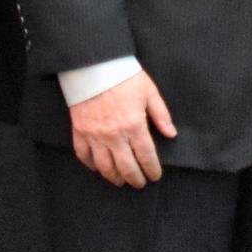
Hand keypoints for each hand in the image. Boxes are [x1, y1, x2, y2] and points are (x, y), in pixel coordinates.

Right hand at [68, 68, 175, 188]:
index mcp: (134, 125)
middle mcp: (114, 135)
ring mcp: (95, 136)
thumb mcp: (149, 92)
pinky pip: (84, 155)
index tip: (155, 176)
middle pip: (126, 166)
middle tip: (140, 184)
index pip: (145, 155)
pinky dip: (91, 165)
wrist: (95, 67)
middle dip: (135, 178)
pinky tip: (98, 169)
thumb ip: (161, 115)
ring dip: (114, 177)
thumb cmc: (125, 78)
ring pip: (105, 166)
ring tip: (121, 181)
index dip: (151, 169)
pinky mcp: (80, 132)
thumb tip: (171, 134)